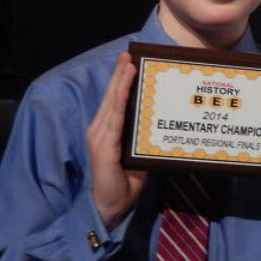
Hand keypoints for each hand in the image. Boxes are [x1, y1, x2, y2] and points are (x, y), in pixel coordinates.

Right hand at [86, 52, 146, 227]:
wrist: (111, 206)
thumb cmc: (126, 182)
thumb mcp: (137, 154)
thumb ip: (142, 138)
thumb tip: (159, 122)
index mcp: (107, 131)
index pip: (114, 102)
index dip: (120, 81)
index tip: (128, 62)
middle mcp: (100, 130)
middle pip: (111, 98)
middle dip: (119, 75)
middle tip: (127, 54)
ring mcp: (100, 137)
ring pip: (112, 104)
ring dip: (119, 83)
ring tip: (127, 64)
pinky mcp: (104, 147)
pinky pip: (114, 120)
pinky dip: (119, 102)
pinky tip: (124, 89)